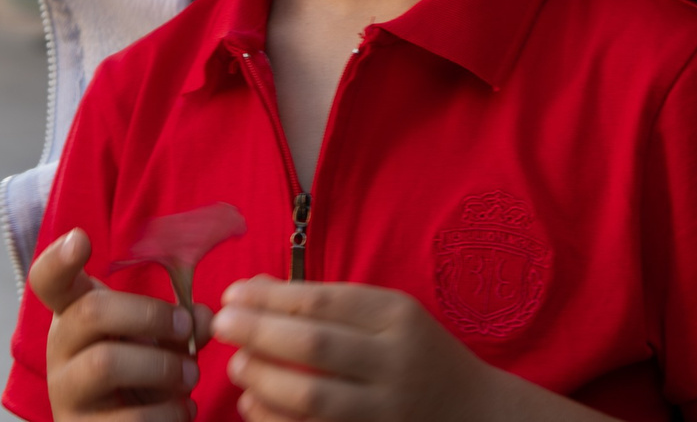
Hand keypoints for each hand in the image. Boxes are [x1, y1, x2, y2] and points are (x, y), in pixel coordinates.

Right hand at [32, 228, 205, 421]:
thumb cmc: (138, 371)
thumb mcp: (155, 338)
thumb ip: (181, 322)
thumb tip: (206, 318)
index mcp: (73, 314)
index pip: (48, 280)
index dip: (59, 258)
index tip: (81, 238)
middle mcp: (60, 349)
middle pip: (91, 311)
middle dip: (150, 315)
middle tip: (185, 328)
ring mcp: (65, 391)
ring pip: (105, 363)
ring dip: (161, 367)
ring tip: (190, 376)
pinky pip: (126, 418)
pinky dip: (166, 412)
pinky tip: (182, 410)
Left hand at [212, 278, 503, 421]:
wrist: (476, 414)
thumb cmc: (418, 355)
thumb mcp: (388, 315)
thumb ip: (327, 302)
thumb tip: (252, 288)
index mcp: (398, 317)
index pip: (323, 301)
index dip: (269, 297)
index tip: (232, 294)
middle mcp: (395, 363)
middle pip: (314, 346)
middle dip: (258, 333)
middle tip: (220, 325)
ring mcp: (386, 410)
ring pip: (311, 397)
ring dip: (263, 380)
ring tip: (236, 366)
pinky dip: (275, 419)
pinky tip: (254, 405)